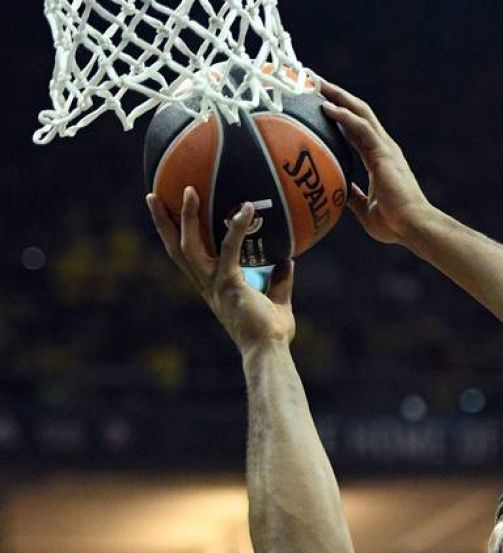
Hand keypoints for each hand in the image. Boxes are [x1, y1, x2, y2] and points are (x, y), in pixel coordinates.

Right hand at [148, 188, 294, 348]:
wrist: (269, 351)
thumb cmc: (272, 333)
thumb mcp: (277, 301)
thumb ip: (279, 280)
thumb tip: (287, 259)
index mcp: (212, 288)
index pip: (187, 258)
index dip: (175, 237)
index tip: (168, 215)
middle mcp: (207, 285)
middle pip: (176, 248)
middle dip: (162, 222)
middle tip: (154, 195)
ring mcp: (214, 284)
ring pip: (189, 245)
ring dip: (186, 216)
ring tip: (188, 190)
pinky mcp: (229, 284)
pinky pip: (229, 248)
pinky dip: (236, 227)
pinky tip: (247, 209)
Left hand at [318, 80, 434, 245]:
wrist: (414, 227)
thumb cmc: (395, 224)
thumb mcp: (366, 210)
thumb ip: (354, 197)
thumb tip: (338, 190)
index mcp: (380, 159)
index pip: (357, 129)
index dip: (340, 115)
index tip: (320, 104)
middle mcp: (384, 148)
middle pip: (358, 112)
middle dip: (337, 95)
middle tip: (314, 82)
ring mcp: (386, 148)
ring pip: (360, 112)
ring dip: (338, 96)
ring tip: (316, 84)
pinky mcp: (384, 153)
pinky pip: (361, 127)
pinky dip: (344, 115)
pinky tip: (326, 107)